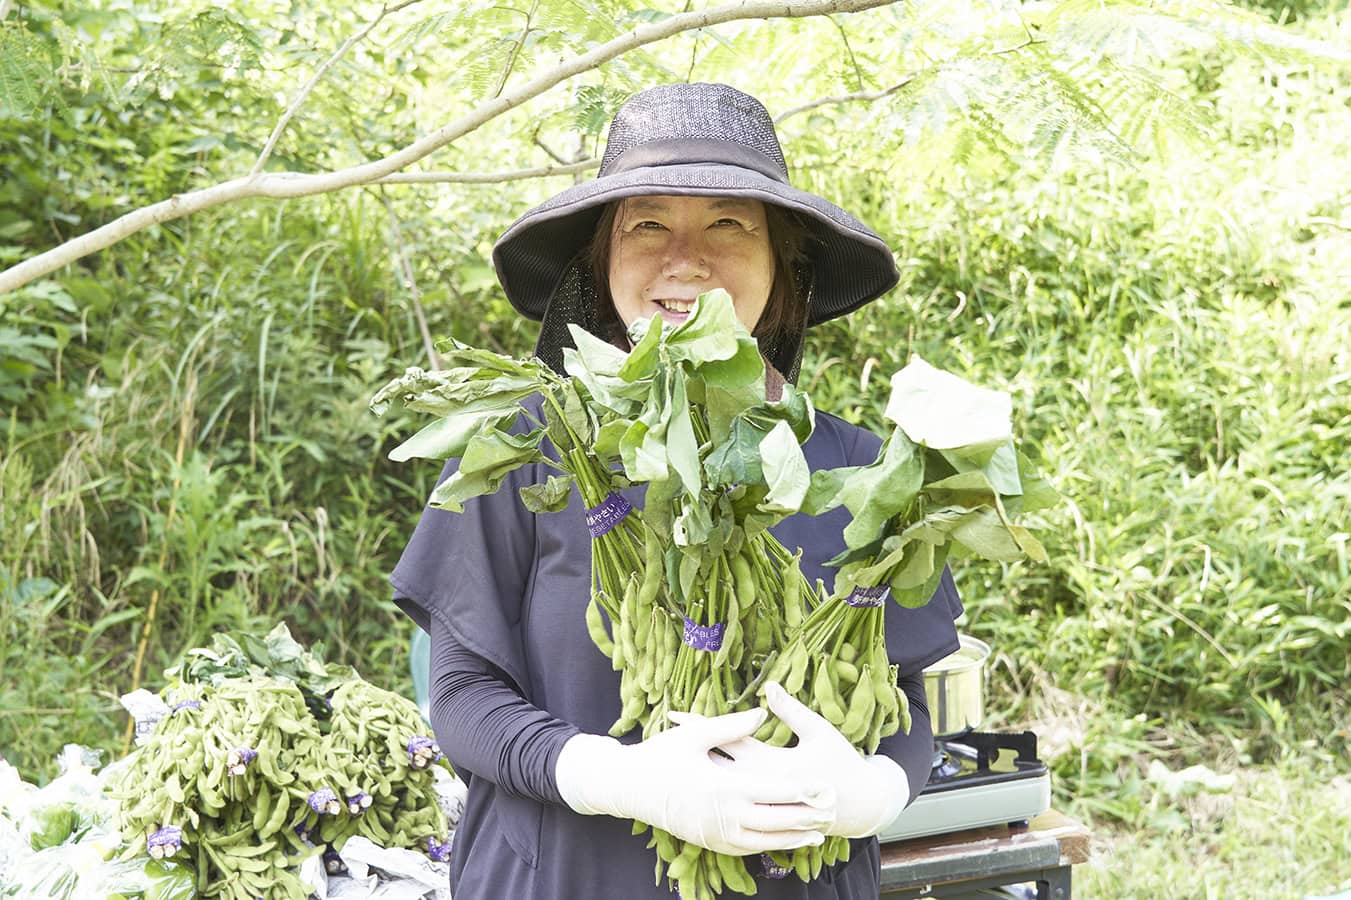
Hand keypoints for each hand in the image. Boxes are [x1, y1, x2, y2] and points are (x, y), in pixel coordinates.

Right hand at [555, 708, 832, 855]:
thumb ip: (732, 725)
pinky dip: (766, 845)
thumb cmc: (660, 756)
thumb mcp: (694, 735)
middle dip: (805, 819)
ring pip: (762, 840)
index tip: (825, 787)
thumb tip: (763, 711)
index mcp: (722, 787)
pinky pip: (744, 848)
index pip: (772, 792)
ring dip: (791, 838)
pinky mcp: (708, 841)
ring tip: (817, 835)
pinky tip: (780, 840)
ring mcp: (714, 833)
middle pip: (774, 821)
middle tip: (832, 814)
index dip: (802, 791)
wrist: (627, 787)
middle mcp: (721, 815)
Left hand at [674, 681, 910, 839]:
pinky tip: (701, 774)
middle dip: (689, 747)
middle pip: (715, 762)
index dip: (699, 725)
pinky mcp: (766, 807)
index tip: (673, 713)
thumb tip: (770, 685)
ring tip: (673, 752)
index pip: (725, 740)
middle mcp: (759, 784)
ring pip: (721, 781)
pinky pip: (734, 793)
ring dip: (699, 765)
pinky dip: (716, 782)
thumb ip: (793, 710)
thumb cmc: (841, 764)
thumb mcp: (820, 732)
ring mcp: (761, 799)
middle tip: (661, 733)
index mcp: (770, 764)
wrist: (857, 806)